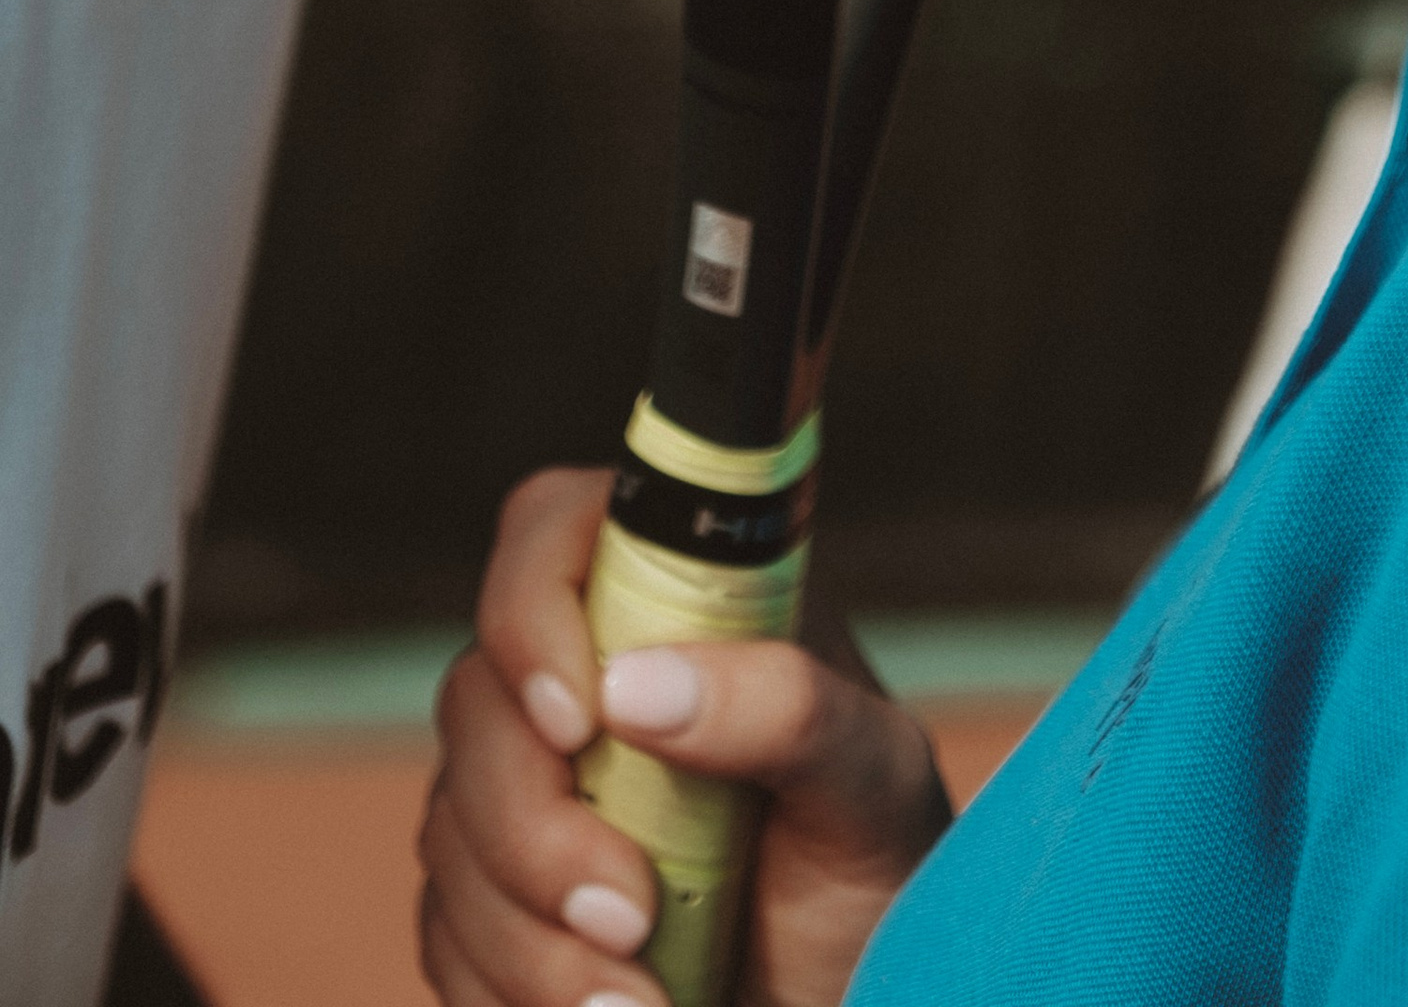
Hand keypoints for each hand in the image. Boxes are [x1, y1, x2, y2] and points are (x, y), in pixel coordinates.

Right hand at [419, 464, 952, 1006]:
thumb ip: (787, 710)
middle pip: (478, 699)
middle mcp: (590, 673)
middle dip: (536, 827)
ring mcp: (532, 782)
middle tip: (634, 915)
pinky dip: (512, 991)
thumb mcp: (874, 782)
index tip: (579, 720)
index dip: (533, 609)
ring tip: (641, 1004)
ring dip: (532, 938)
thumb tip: (636, 686)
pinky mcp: (499, 894)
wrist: (848, 996)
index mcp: (681, 599)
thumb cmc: (876, 868)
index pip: (552, 532)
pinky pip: (448, 933)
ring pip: (449, 831)